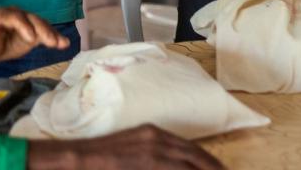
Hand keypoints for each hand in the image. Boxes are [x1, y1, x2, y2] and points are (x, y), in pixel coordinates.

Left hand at [0, 7, 67, 64]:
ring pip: (41, 24)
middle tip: (51, 41)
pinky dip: (55, 38)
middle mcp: (16, 15)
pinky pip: (45, 33)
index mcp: (1, 15)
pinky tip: (65, 44)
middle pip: (31, 18)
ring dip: (52, 33)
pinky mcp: (33, 32)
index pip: (14, 17)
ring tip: (62, 43)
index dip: (23, 25)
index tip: (31, 38)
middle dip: (42, 29)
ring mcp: (26, 23)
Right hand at [27, 124, 221, 169]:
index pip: (191, 149)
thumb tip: (169, 162)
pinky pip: (175, 168)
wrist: (79, 159)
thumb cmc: (103, 157)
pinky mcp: (147, 163)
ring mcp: (153, 153)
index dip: (209, 162)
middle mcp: (157, 139)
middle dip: (214, 168)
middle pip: (196, 157)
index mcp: (154, 133)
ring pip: (189, 164)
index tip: (221, 169)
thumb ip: (153, 156)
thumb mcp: (133, 149)